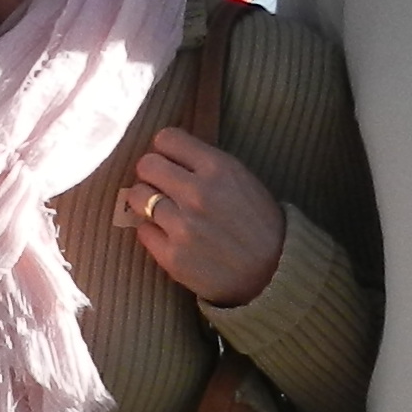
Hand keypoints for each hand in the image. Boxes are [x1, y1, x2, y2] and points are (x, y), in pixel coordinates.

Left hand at [120, 129, 285, 306]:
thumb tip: (168, 154)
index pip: (167, 138)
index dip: (165, 150)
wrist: (274, 272)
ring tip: (163, 210)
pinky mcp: (172, 256)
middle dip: (151, 173)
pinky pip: (143, 230)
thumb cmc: (259, 223)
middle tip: (161, 185)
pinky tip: (170, 235)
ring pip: (138, 196)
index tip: (170, 161)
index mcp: (218, 168)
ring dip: (147, 201)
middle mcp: (197, 193)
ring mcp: (183, 226)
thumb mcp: (242, 178)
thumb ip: (205, 163)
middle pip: (146, 164)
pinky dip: (153, 231)